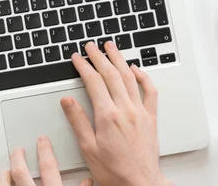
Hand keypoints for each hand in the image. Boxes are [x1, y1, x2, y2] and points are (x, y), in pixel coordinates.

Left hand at [0, 136, 92, 185]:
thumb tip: (87, 182)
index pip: (48, 167)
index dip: (44, 151)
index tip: (42, 140)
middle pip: (22, 174)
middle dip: (19, 158)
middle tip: (18, 149)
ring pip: (7, 185)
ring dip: (5, 175)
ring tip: (5, 170)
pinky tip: (1, 183)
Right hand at [60, 41, 171, 185]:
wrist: (139, 183)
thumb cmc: (114, 171)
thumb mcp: (88, 148)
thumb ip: (78, 121)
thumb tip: (67, 101)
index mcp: (107, 116)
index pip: (93, 82)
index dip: (83, 66)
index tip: (77, 58)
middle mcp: (125, 110)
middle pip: (111, 74)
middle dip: (99, 57)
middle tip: (91, 46)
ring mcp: (140, 111)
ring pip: (129, 77)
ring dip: (119, 59)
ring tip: (111, 47)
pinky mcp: (150, 117)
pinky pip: (150, 91)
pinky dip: (143, 76)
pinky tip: (136, 69)